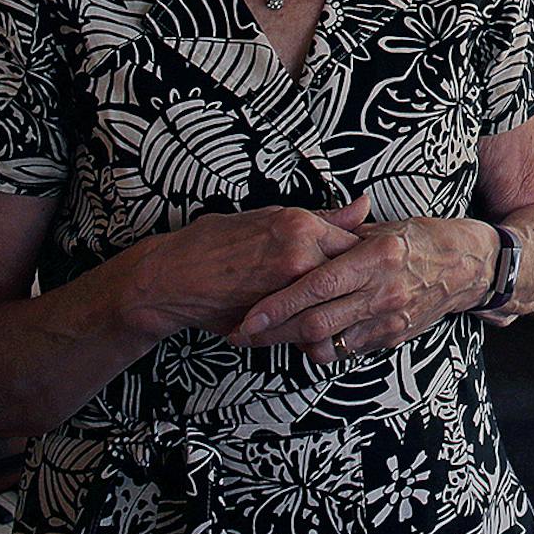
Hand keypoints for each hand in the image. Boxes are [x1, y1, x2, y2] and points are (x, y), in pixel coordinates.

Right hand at [125, 194, 369, 339]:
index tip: (359, 270)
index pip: (357, 245)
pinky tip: (302, 328)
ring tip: (325, 312)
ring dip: (333, 311)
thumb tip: (363, 204)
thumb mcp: (270, 218)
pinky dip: (310, 329)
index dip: (360, 261)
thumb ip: (322, 219)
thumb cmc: (215, 243)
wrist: (170, 277)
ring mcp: (287, 285)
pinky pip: (308, 325)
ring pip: (332, 304)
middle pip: (351, 276)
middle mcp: (301, 251)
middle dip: (352, 289)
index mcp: (302, 224)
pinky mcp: (273, 315)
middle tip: (347, 295)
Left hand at [229, 217, 493, 363]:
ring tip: (267, 337)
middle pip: (314, 323)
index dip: (277, 305)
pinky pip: (348, 349)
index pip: (315, 286)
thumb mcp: (388, 227)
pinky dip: (323, 346)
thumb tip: (307, 236)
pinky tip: (307, 336)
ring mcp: (390, 319)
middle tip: (242, 335)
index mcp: (376, 257)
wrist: (472, 266)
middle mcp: (382, 292)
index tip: (247, 316)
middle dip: (271, 333)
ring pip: (328, 343)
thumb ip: (346, 235)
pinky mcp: (394, 337)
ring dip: (291, 344)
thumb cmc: (426, 239)